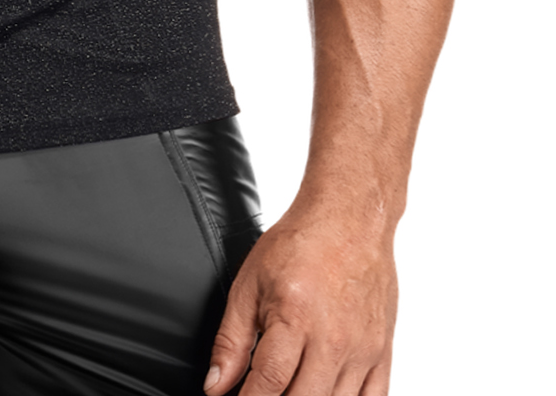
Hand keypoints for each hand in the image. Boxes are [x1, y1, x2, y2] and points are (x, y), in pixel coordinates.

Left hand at [205, 203, 397, 393]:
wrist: (349, 219)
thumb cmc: (299, 244)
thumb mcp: (249, 284)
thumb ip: (230, 341)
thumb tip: (214, 386)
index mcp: (294, 318)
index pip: (268, 385)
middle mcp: (332, 340)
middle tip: (261, 394)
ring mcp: (362, 351)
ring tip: (290, 389)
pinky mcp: (382, 354)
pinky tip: (325, 394)